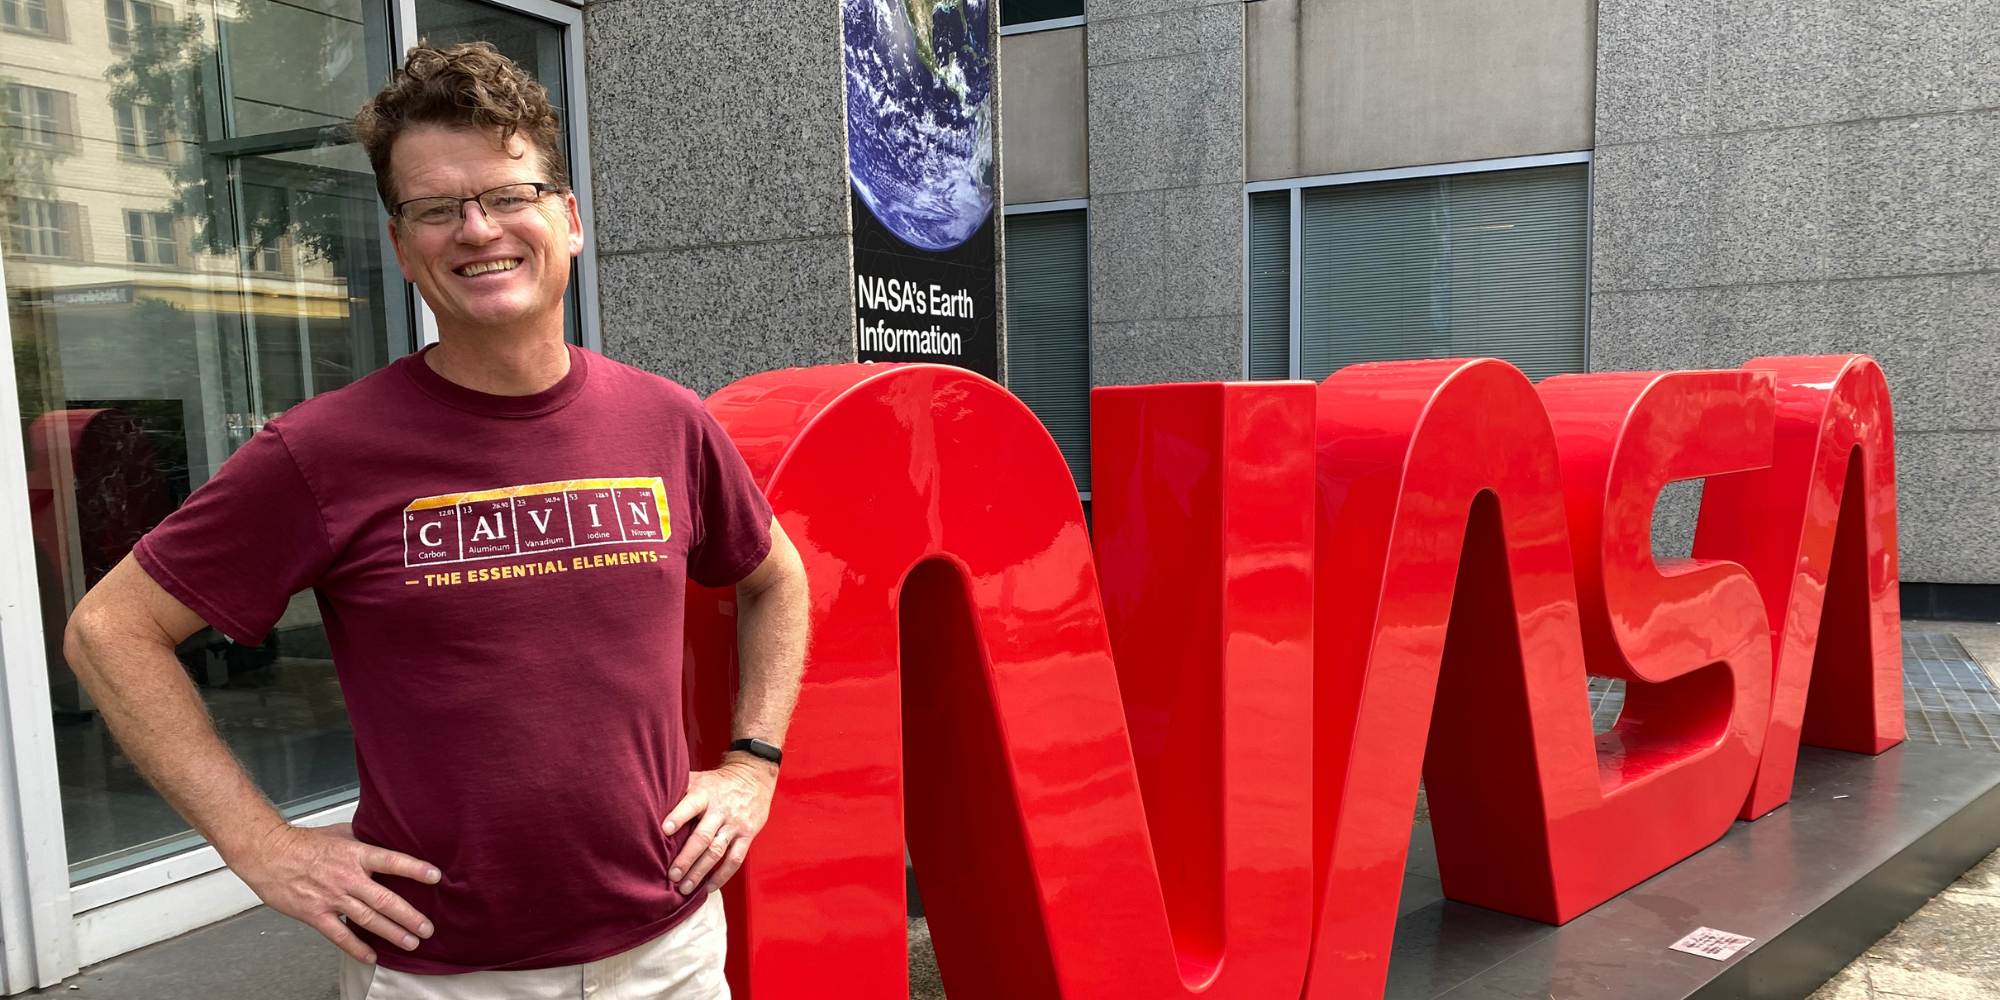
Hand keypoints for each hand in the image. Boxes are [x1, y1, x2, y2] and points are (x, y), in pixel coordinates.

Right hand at [229, 821, 440, 964]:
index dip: (414, 869)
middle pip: (385, 900)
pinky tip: (371, 956)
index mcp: (356, 854)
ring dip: (392, 933)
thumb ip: (364, 839)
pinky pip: (340, 935)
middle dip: (409, 916)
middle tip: (428, 928)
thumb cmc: (303, 842)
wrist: (268, 854)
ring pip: (368, 920)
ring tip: (411, 942)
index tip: (435, 877)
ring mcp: (332, 897)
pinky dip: (356, 948)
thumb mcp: (340, 832)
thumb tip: (386, 836)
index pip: (392, 861)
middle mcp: (348, 878)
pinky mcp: (315, 914)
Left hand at [663, 754, 777, 895]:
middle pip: (703, 836)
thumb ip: (678, 792)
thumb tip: (647, 803)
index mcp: (705, 794)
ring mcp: (735, 824)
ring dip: (700, 872)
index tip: (664, 830)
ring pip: (717, 851)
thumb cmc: (717, 782)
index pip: (691, 805)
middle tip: (672, 876)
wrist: (753, 777)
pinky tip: (708, 888)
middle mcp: (720, 810)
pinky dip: (722, 876)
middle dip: (686, 858)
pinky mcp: (747, 835)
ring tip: (685, 888)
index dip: (678, 817)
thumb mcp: (698, 779)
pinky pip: (735, 859)